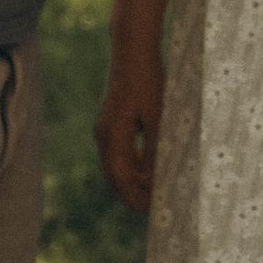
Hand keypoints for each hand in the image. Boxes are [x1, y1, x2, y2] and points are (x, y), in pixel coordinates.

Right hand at [97, 44, 165, 215]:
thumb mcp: (158, 116)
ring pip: (116, 168)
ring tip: (157, 192)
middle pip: (115, 178)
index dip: (136, 198)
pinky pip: (118, 155)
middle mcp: (104, 136)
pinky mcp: (111, 124)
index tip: (155, 210)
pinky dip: (131, 168)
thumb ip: (155, 148)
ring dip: (133, 182)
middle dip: (134, 195)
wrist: (133, 51)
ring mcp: (105, 130)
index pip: (121, 180)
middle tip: (158, 207)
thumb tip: (156, 177)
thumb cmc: (149, 81)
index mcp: (113, 136)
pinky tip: (150, 170)